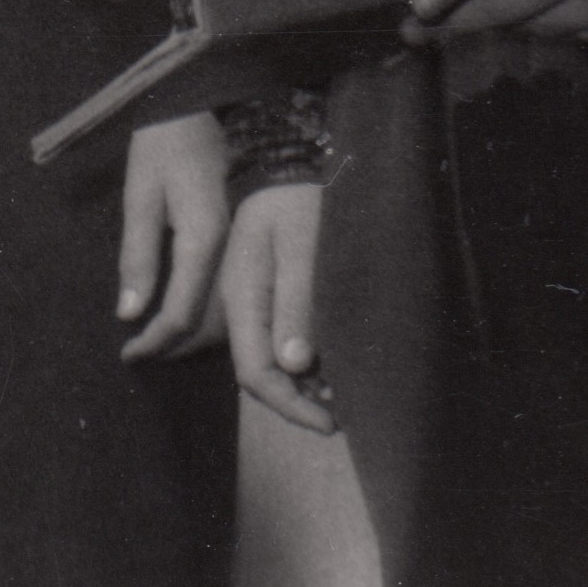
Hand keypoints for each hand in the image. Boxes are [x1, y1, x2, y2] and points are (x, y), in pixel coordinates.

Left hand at [114, 110, 227, 359]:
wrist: (199, 108)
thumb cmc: (162, 146)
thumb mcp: (140, 197)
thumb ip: (137, 255)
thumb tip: (128, 313)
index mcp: (204, 240)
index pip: (182, 311)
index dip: (155, 340)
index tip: (129, 356)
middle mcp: (231, 251)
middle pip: (207, 320)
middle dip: (172, 345)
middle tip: (136, 356)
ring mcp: (239, 247)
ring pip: (220, 310)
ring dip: (187, 334)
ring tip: (152, 344)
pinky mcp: (238, 240)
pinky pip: (223, 290)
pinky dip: (200, 310)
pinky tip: (178, 315)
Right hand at [219, 180, 331, 432]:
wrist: (292, 163)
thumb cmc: (302, 201)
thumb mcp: (303, 246)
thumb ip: (295, 302)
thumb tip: (293, 364)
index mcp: (242, 295)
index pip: (255, 371)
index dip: (289, 405)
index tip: (329, 424)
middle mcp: (243, 305)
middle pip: (261, 372)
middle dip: (297, 401)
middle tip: (342, 418)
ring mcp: (256, 300)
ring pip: (273, 361)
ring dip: (305, 386)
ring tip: (345, 399)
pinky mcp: (273, 293)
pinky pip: (283, 340)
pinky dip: (308, 363)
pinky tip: (334, 368)